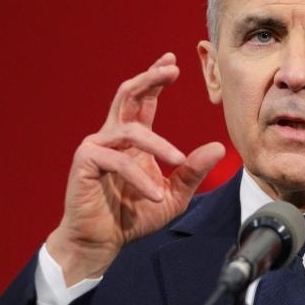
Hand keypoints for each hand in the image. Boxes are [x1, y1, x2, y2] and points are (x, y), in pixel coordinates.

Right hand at [47, 53, 224, 285]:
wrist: (101, 243)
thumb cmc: (133, 217)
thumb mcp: (173, 195)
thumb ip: (192, 171)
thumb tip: (218, 147)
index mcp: (132, 139)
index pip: (143, 99)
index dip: (155, 78)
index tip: (173, 61)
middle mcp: (113, 136)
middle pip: (128, 93)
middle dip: (150, 77)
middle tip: (172, 69)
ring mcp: (97, 146)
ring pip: (131, 128)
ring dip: (159, 144)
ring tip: (178, 161)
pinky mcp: (86, 161)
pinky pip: (119, 161)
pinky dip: (141, 178)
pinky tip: (155, 194)